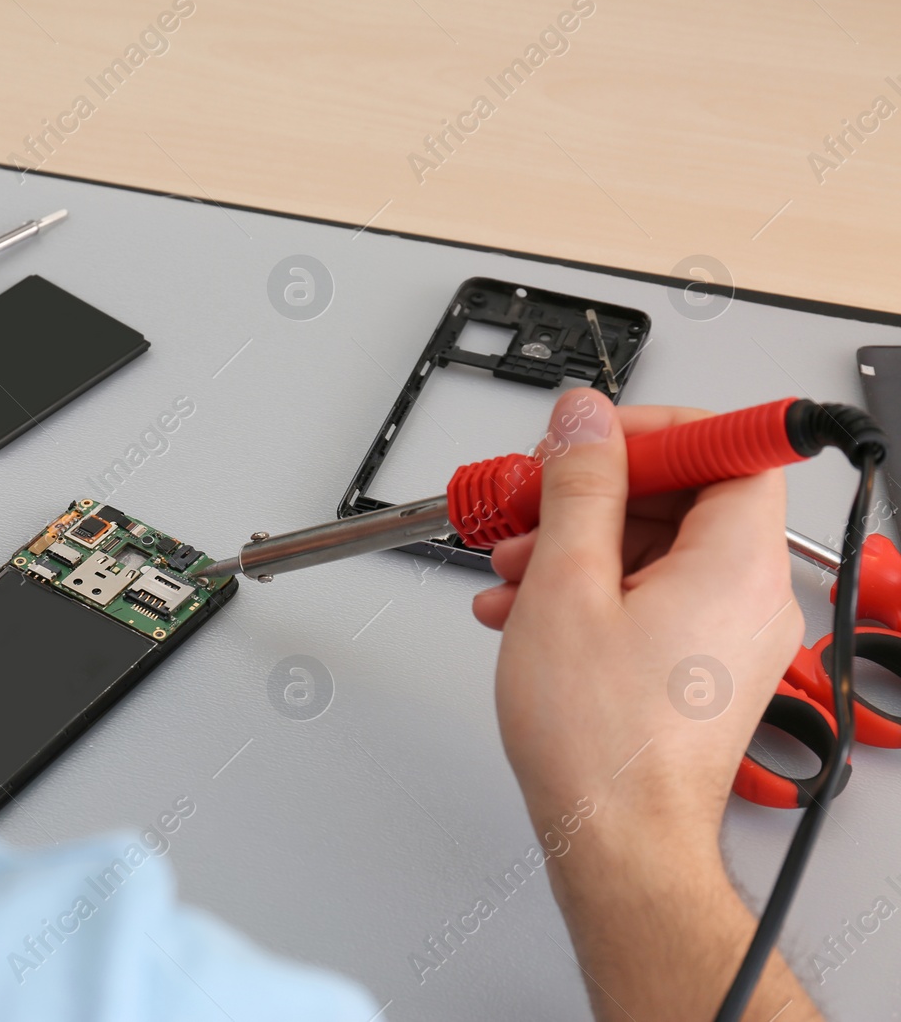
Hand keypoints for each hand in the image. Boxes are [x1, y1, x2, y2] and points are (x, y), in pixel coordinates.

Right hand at [472, 388, 818, 1020]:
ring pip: (658, 550)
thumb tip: (587, 423)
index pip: (728, 447)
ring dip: (578, 545)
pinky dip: (593, 590)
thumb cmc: (601, 741)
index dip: (651, 432)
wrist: (615, 841)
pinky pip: (653, 598)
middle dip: (594, 494)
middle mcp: (752, 596)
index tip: (588, 442)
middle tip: (532, 503)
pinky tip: (526, 609)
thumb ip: (579, 487)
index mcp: (739, 562)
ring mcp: (731, 637)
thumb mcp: (565, 585)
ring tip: (513, 569)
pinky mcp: (702, 669)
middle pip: (683, 498)